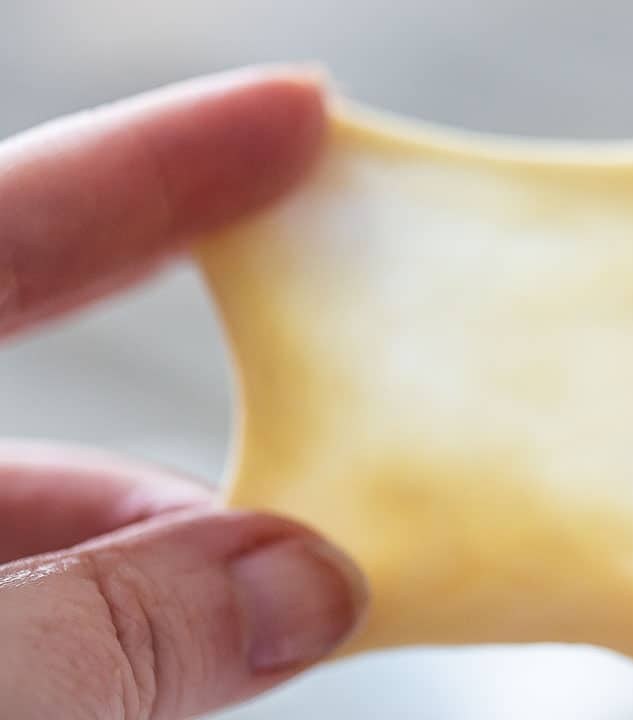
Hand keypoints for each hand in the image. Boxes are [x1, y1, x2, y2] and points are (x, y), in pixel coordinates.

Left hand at [0, 69, 366, 718]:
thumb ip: (111, 633)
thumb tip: (312, 586)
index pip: (13, 219)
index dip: (168, 157)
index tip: (305, 109)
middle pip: (25, 345)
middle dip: (179, 402)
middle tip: (334, 453)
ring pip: (15, 500)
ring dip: (141, 546)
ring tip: (252, 615)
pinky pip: (5, 584)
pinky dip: (82, 609)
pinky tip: (151, 662)